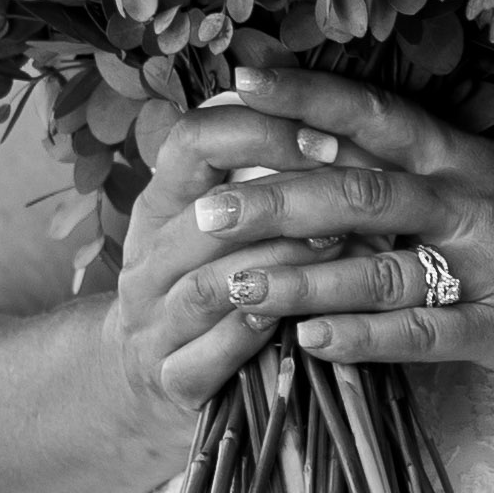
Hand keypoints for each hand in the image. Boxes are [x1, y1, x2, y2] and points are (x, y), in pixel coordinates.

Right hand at [105, 125, 307, 447]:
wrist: (140, 381)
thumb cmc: (201, 284)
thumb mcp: (211, 225)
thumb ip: (253, 175)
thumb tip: (328, 110)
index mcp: (158, 207)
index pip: (191, 142)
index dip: (258, 132)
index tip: (325, 137)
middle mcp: (146, 261)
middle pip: (206, 217)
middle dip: (286, 204)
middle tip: (354, 200)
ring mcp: (153, 324)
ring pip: (212, 286)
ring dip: (281, 266)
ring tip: (338, 251)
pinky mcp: (171, 382)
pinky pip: (213, 354)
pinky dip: (258, 333)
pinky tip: (300, 318)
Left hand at [171, 65, 493, 396]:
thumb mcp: (493, 183)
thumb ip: (416, 168)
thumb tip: (318, 144)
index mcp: (463, 158)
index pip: (374, 116)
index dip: (305, 97)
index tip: (236, 84)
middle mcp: (471, 202)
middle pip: (361, 189)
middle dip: (277, 199)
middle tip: (202, 211)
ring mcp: (487, 267)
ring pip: (380, 265)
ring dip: (301, 276)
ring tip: (232, 285)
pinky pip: (422, 332)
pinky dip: (361, 336)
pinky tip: (306, 341)